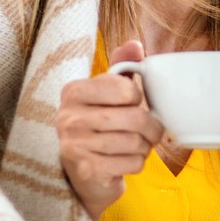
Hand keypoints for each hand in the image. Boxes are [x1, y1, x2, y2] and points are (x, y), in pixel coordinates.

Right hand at [56, 39, 164, 220]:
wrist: (82, 176)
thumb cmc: (98, 128)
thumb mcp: (107, 94)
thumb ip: (121, 67)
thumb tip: (135, 44)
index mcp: (73, 92)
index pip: (126, 88)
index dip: (139, 99)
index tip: (132, 105)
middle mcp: (68, 117)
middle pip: (135, 118)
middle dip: (151, 128)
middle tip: (148, 132)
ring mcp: (74, 145)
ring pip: (136, 142)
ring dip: (144, 147)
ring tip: (134, 147)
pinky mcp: (86, 170)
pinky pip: (132, 163)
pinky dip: (136, 164)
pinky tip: (123, 162)